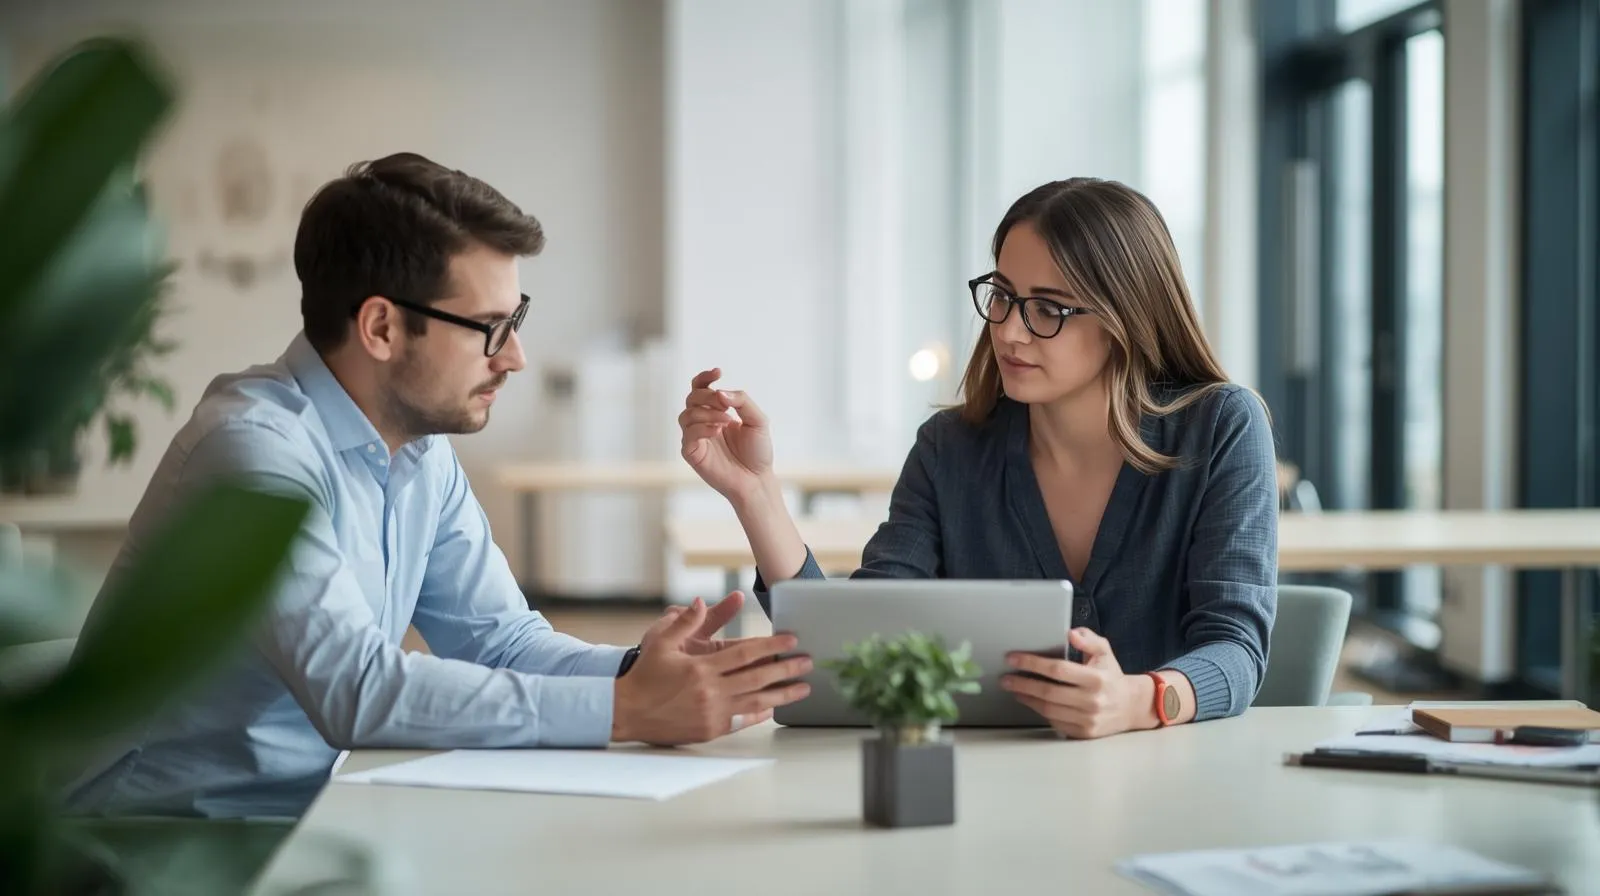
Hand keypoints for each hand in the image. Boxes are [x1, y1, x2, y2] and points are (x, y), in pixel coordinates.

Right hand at [612, 597, 811, 745]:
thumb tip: (700, 600)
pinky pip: (742, 721)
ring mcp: (712, 713)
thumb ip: (684, 622)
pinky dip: (760, 713)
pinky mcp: (710, 730)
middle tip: (808, 662)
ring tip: (804, 688)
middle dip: (786, 668)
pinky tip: (774, 707)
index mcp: (701, 667)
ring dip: (783, 694)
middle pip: (758, 677)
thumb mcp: (660, 642)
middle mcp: (710, 691)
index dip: (772, 645)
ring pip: (756, 702)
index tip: (791, 640)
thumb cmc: (645, 675)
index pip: (746, 653)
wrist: (626, 712)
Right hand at [678, 368, 774, 503]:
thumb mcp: (758, 420)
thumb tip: (720, 391)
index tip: (719, 372)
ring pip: (687, 414)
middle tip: (726, 405)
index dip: (705, 377)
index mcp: (716, 412)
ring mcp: (695, 438)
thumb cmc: (758, 452)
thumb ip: (742, 401)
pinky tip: (718, 430)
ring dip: (706, 412)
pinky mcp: (691, 453)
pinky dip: (701, 428)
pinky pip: (688, 435)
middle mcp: (702, 422)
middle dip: (708, 396)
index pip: (700, 388)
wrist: (757, 480)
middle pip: (691, 398)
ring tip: (727, 420)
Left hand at [1000, 628, 1149, 738]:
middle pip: (1048, 692)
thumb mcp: (1104, 652)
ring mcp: (1087, 720)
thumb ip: (1088, 640)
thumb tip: (1070, 634)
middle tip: (1005, 678)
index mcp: (1096, 678)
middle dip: (1022, 683)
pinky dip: (1039, 711)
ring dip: (1027, 698)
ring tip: (1014, 689)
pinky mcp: (1083, 733)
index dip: (1032, 663)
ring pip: (1048, 709)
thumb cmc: (1111, 675)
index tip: (1012, 658)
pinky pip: (1055, 721)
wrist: (1130, 706)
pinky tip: (1031, 701)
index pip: (1057, 669)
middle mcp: (1092, 701)